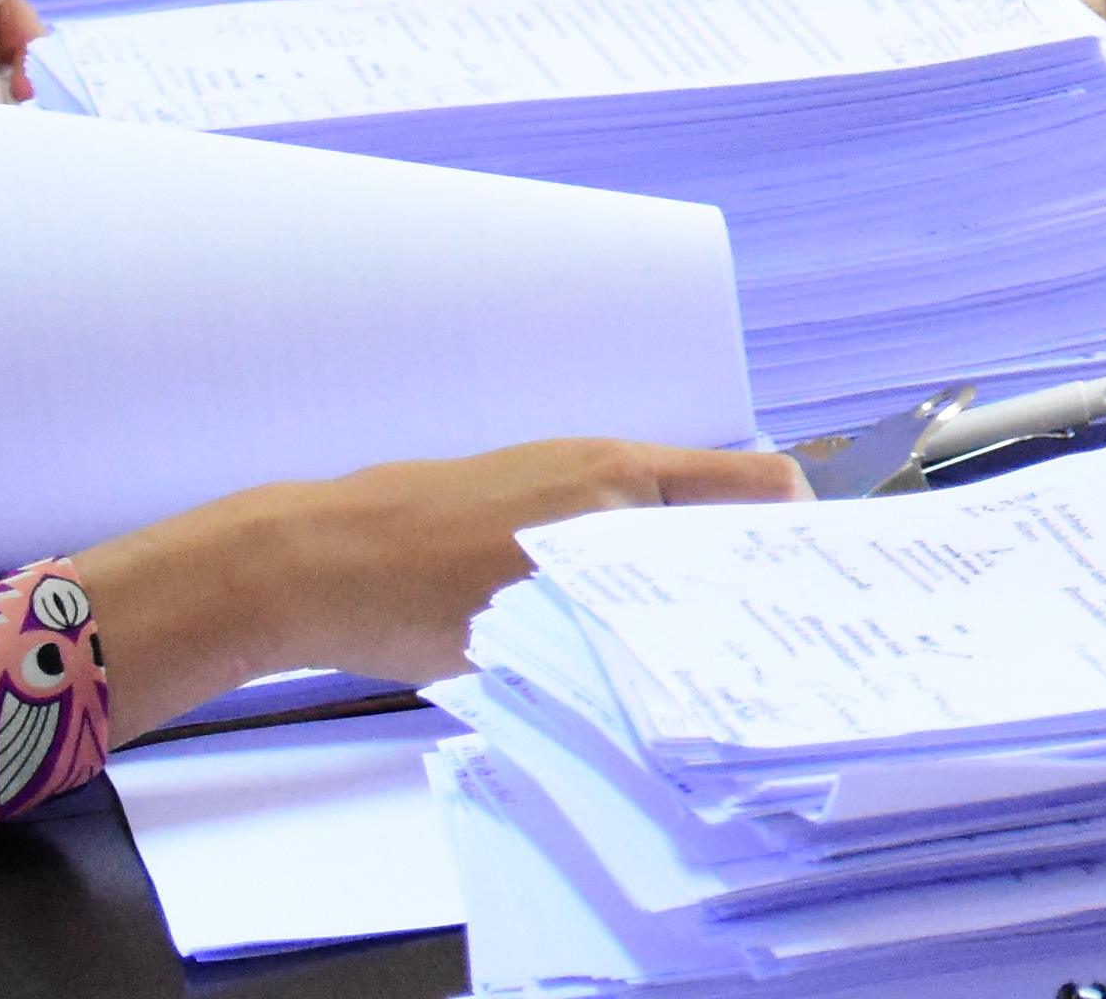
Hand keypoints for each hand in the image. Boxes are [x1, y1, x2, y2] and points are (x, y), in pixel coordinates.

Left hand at [67, 437, 804, 740]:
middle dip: (740, 564)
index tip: (809, 596)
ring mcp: (549, 480)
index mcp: (626, 477)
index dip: (800, 534)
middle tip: (750, 634)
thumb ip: (638, 614)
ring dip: (673, 572)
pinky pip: (596, 531)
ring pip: (651, 523)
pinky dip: (614, 571)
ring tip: (672, 641)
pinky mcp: (506, 506)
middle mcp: (599, 465)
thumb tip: (706, 635)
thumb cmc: (413, 589)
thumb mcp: (545, 617)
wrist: (296, 565)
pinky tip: (588, 628)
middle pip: (713, 505)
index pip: (759, 482)